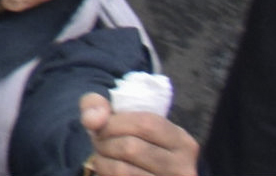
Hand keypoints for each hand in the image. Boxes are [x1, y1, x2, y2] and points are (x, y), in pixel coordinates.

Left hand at [78, 92, 198, 175]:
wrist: (134, 169)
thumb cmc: (125, 140)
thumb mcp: (116, 117)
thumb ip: (96, 105)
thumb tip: (92, 119)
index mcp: (183, 142)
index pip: (146, 123)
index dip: (114, 122)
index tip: (102, 125)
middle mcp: (183, 167)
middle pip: (131, 147)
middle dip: (104, 141)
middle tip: (98, 142)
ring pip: (122, 170)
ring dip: (101, 159)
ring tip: (101, 155)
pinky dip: (105, 172)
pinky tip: (107, 168)